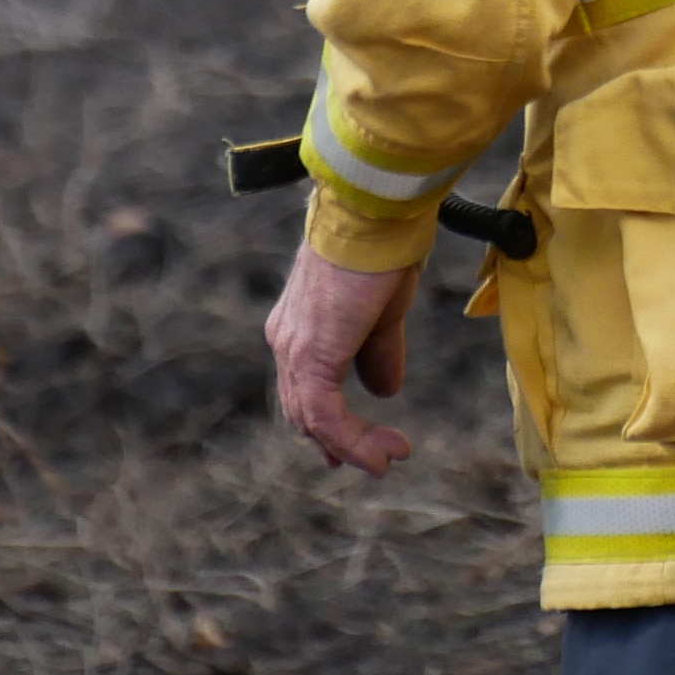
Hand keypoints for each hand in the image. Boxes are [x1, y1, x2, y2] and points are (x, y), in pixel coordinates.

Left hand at [266, 246, 416, 472]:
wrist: (373, 216)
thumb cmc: (381, 249)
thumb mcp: (383, 310)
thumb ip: (377, 352)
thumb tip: (384, 391)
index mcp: (298, 327)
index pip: (305, 388)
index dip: (330, 421)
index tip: (358, 443)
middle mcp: (286, 341)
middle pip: (303, 410)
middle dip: (339, 441)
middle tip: (375, 459)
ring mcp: (293, 350)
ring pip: (312, 419)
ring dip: (352, 446)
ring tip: (388, 457)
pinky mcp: (311, 358)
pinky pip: (326, 416)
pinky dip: (352, 442)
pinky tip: (380, 454)